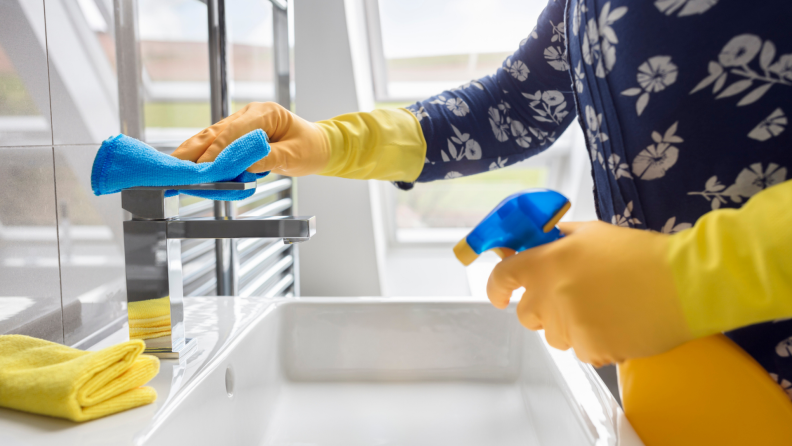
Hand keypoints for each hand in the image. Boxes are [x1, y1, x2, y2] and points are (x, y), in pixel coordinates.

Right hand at [170, 102, 330, 176]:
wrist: (319, 146)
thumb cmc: (311, 148)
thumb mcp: (294, 156)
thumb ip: (268, 159)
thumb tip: (242, 167)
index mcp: (265, 113)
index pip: (234, 130)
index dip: (217, 150)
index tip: (205, 167)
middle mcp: (250, 114)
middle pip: (216, 131)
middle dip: (194, 148)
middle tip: (176, 165)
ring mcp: (243, 123)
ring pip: (212, 137)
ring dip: (194, 151)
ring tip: (176, 166)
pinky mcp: (239, 135)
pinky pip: (218, 144)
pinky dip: (204, 155)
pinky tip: (190, 164)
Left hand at [486, 221, 693, 365]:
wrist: (684, 282)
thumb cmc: (641, 255)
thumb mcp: (590, 234)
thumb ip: (554, 241)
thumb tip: (529, 245)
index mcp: (545, 262)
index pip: (501, 277)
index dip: (496, 288)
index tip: (499, 294)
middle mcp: (550, 294)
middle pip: (525, 314)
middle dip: (541, 309)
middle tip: (570, 299)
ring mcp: (569, 324)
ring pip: (553, 336)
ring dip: (570, 327)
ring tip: (604, 310)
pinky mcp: (590, 348)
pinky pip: (581, 352)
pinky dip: (595, 343)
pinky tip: (619, 324)